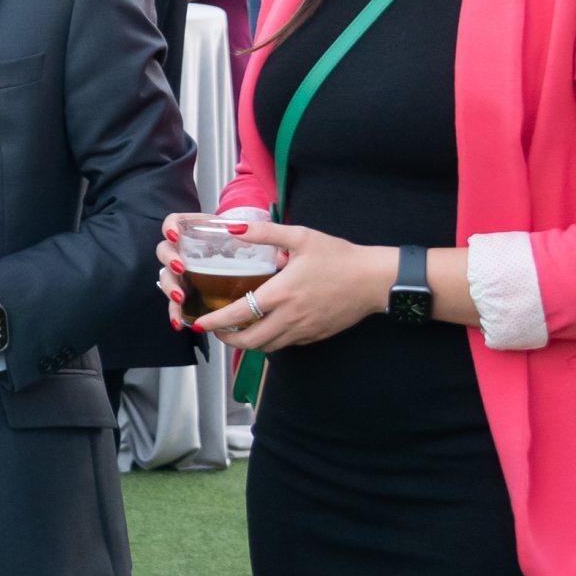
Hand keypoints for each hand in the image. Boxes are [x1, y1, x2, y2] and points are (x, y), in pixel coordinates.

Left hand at [167, 217, 392, 352]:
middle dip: (228, 339)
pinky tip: (265, 328)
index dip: (216, 322)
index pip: (239, 314)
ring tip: (236, 331)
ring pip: (267, 347)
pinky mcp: (315, 336)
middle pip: (250, 341)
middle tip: (216, 330)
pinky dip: (270, 341)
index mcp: (282, 294)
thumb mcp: (300, 237)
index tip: (200, 322)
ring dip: (248, 343)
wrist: (375, 280)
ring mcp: (304, 330)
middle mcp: (290, 318)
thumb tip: (233, 227)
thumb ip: (264, 232)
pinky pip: (286, 345)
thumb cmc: (339, 257)